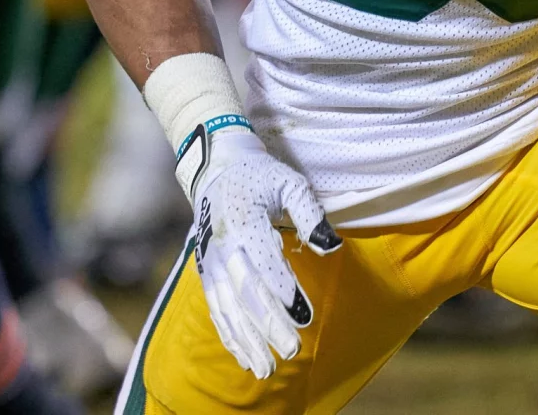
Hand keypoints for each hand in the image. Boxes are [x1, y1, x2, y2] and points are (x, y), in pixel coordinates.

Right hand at [178, 118, 341, 378]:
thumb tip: (332, 247)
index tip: (305, 317)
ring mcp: (211, 261)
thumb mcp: (290, 182)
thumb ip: (310, 215)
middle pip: (246, 291)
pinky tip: (246, 358)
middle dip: (269, 324)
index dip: (284, 290)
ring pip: (228, 308)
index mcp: (244, 220)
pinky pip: (216, 309)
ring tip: (267, 369)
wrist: (216, 168)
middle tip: (293, 350)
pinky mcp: (206, 272)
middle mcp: (223, 245)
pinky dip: (230, 336)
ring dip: (247, 340)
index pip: (264, 261)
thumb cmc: (261, 176)